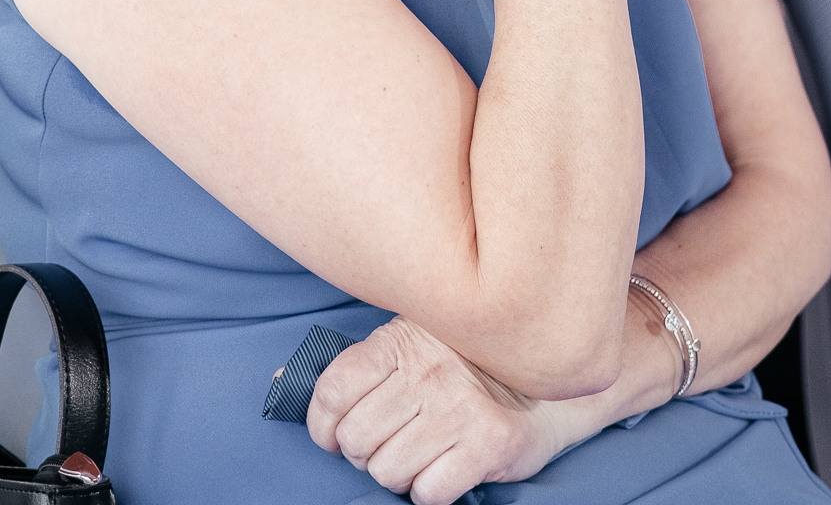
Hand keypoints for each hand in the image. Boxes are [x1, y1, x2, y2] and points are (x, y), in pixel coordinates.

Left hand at [308, 317, 577, 503]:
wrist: (551, 376)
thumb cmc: (467, 364)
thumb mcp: (409, 343)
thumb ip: (354, 365)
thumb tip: (279, 382)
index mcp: (400, 341)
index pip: (331, 392)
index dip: (324, 427)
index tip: (337, 436)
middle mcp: (429, 370)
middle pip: (355, 442)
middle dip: (367, 454)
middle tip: (394, 443)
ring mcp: (460, 407)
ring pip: (387, 472)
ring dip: (401, 474)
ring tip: (424, 453)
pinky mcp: (490, 443)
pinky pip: (428, 494)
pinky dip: (432, 491)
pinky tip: (448, 468)